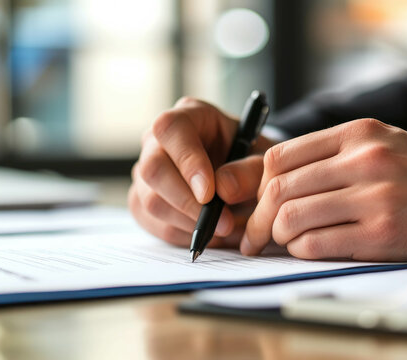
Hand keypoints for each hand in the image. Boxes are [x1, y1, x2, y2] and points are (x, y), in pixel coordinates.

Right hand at [128, 97, 274, 247]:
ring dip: (190, 223)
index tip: (209, 194)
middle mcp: (158, 140)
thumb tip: (223, 189)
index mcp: (190, 115)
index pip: (171, 129)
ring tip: (226, 229)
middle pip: (153, 169)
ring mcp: (146, 170)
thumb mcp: (264, 161)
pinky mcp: (142, 199)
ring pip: (151, 201)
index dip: (187, 162)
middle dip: (188, 203)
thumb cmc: (251, 160)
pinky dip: (183, 235)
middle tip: (224, 223)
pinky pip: (152, 223)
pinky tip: (209, 233)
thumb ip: (250, 171)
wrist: (245, 177)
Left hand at [241, 118, 406, 260]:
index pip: (280, 156)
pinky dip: (301, 251)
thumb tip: (275, 184)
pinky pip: (317, 244)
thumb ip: (333, 156)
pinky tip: (307, 250)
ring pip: (292, 217)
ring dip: (277, 237)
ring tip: (280, 244)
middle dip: (257, 219)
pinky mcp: (384, 233)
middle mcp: (365, 160)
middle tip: (253, 236)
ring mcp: (375, 197)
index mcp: (359, 133)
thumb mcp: (383, 144)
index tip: (253, 204)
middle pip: (280, 189)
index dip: (256, 184)